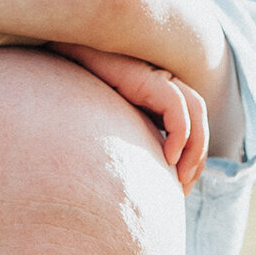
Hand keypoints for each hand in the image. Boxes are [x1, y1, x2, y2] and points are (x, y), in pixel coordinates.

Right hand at [52, 43, 210, 187]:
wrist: (57, 65)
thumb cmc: (74, 99)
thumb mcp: (108, 127)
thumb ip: (126, 143)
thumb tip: (130, 181)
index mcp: (157, 97)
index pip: (192, 125)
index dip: (193, 157)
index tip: (180, 188)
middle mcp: (161, 84)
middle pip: (199, 119)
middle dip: (197, 157)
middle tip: (183, 188)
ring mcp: (155, 77)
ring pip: (195, 110)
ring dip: (194, 148)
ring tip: (180, 177)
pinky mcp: (145, 77)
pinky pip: (176, 106)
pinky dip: (180, 133)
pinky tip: (168, 158)